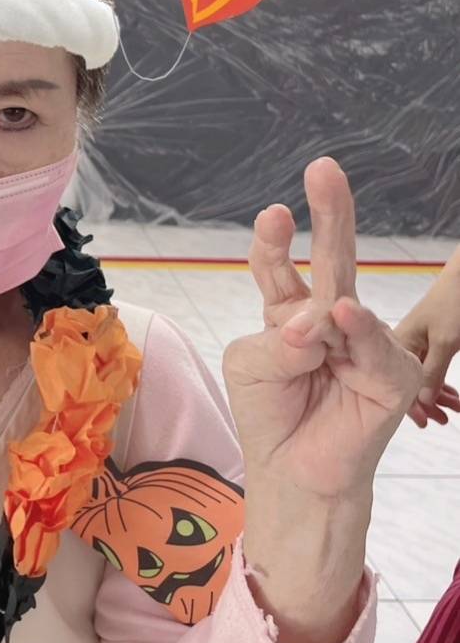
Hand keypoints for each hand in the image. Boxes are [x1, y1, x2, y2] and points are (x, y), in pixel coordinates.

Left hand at [223, 157, 421, 499]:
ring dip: (317, 319)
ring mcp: (363, 342)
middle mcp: (328, 319)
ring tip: (304, 347)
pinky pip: (372, 343)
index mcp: (289, 311)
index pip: (279, 266)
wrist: (294, 473)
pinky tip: (344, 317)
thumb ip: (277, 338)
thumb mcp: (251, 366)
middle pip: (332, 259)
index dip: (275, 241)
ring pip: (342, 303)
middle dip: (331, 212)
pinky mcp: (391, 374)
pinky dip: (356, 330)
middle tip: (324, 168)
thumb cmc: (269, 416)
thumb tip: (319, 320)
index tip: (274, 214)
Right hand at [393, 251, 459, 427]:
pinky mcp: (430, 345)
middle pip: (408, 384)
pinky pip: (432, 371)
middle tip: (443, 421)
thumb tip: (421, 403)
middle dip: (426, 404)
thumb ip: (432, 373)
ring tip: (455, 411)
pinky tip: (453, 397)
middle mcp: (402, 347)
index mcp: (397, 344)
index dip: (409, 405)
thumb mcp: (444, 341)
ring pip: (423, 380)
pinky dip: (443, 384)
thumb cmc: (452, 302)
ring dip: (438, 396)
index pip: (395, 383)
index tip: (423, 422)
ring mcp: (417, 346)